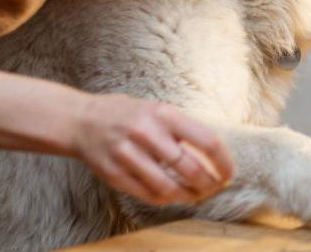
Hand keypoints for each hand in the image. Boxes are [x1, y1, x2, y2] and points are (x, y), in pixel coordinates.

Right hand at [72, 94, 234, 205]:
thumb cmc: (126, 115)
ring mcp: (127, 154)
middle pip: (190, 168)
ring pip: (168, 188)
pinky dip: (165, 199)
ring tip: (195, 196)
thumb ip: (180, 130)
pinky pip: (147, 195)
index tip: (229, 173)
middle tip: (214, 188)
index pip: (206, 140)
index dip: (223, 162)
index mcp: (163, 113)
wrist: (81, 120)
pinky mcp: (113, 173)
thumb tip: (214, 156)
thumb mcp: (156, 110)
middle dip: (208, 184)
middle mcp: (146, 132)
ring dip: (188, 196)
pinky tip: (172, 196)